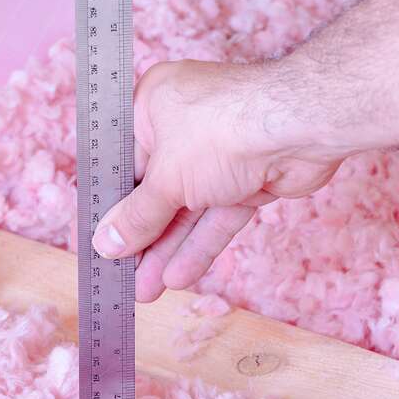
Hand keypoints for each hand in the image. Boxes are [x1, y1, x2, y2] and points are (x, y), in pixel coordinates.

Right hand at [91, 59, 342, 302]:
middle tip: (122, 279)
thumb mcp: (166, 179)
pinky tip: (178, 277)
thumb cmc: (220, 130)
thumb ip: (136, 216)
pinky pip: (216, 216)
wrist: (300, 126)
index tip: (99, 243)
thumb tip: (104, 244)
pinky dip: (200, 245)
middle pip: (156, 191)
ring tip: (145, 292)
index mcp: (152, 106)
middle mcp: (184, 126)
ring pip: (187, 209)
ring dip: (167, 250)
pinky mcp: (248, 179)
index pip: (122, 163)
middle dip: (141, 239)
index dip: (111, 207)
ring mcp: (219, 153)